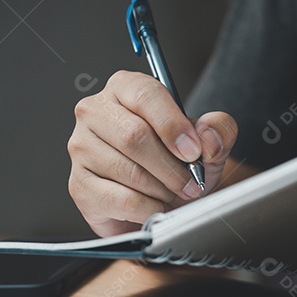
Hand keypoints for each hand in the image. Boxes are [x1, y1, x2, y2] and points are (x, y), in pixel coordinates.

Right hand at [68, 70, 238, 236]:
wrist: (159, 201)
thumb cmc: (176, 163)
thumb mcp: (207, 142)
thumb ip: (218, 130)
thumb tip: (207, 138)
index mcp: (125, 88)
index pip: (146, 95)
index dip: (173, 125)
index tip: (194, 152)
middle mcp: (95, 112)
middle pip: (134, 135)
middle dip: (171, 167)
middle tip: (191, 183)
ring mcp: (81, 148)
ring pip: (128, 170)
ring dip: (161, 190)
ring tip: (172, 194)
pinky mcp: (79, 184)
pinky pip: (120, 199)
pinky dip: (148, 208)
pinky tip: (155, 206)